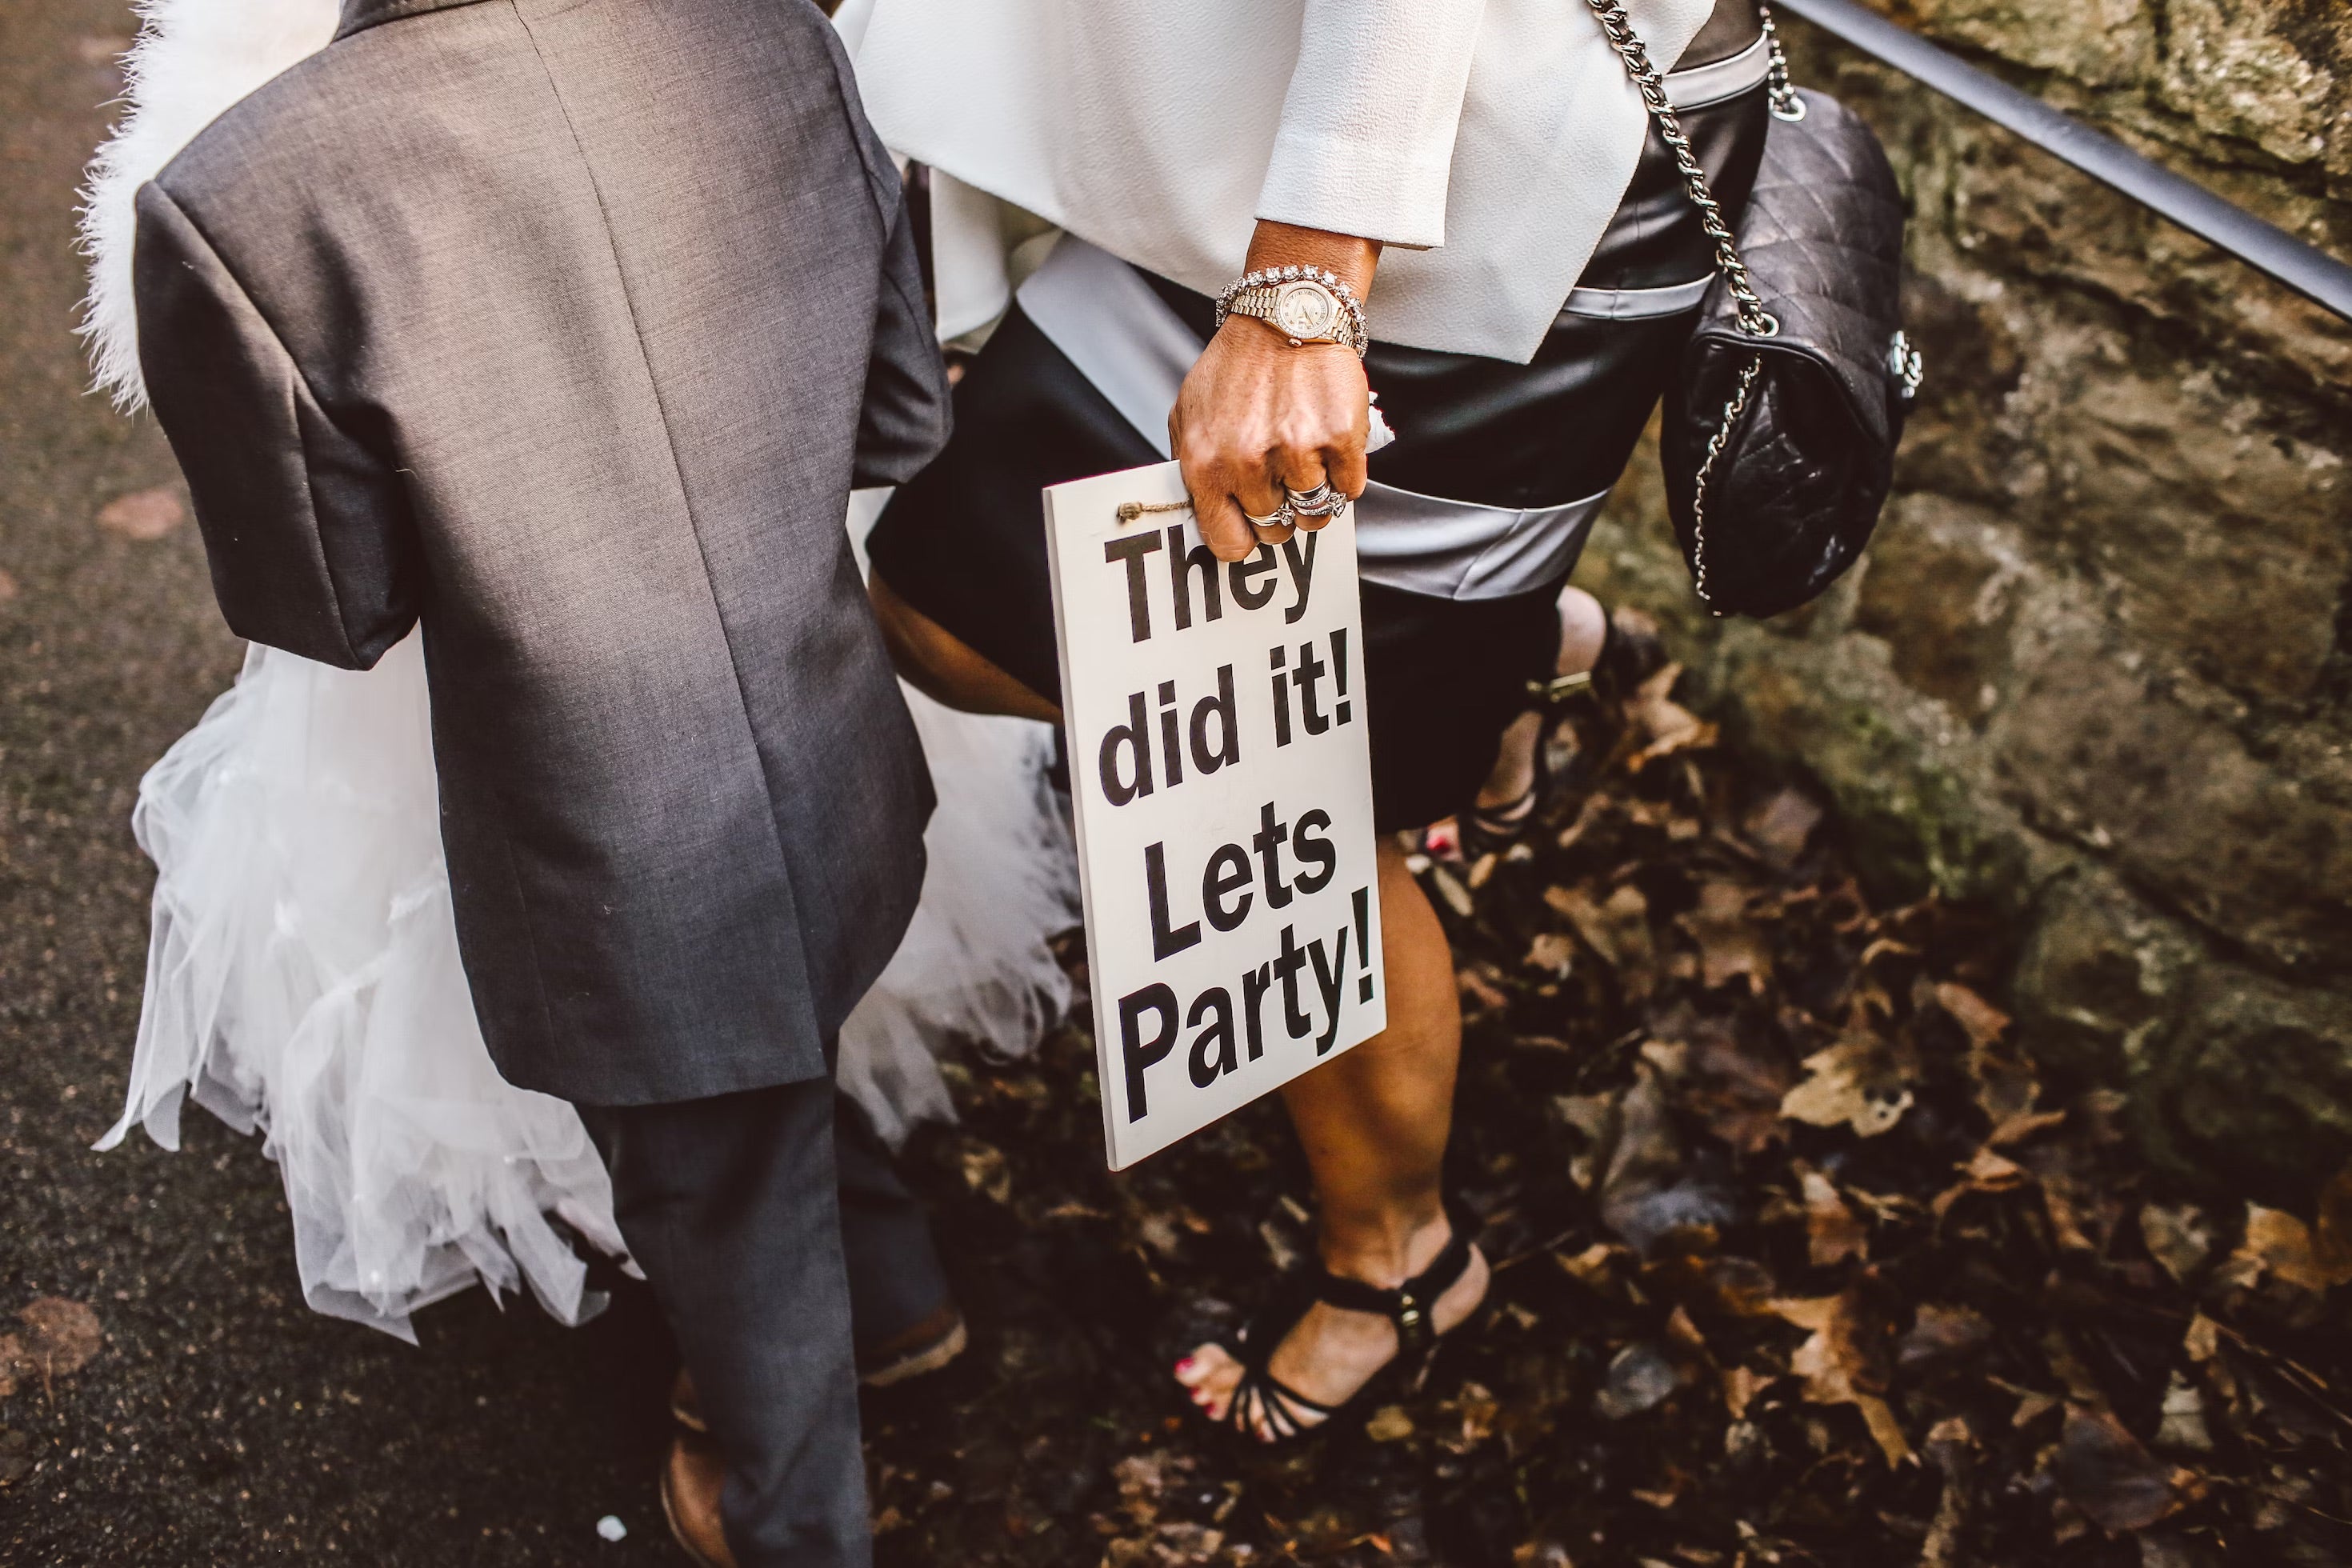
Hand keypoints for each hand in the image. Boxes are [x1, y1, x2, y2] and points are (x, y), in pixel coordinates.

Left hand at [1170, 224, 1378, 562]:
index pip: (1228, 543)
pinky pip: (1349, 488)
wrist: (1286, 316)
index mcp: (1205, 464)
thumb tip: (1202, 516)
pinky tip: (1330, 444)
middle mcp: (1248, 463)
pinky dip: (1344, 473)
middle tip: (1282, 479)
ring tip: (1307, 458)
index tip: (1251, 524)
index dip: (1244, 538)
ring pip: (1315, 513)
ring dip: (1314, 493)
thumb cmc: (1236, 368)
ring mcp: (1297, 452)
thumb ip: (1191, 468)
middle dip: (1280, 510)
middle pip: (1275, 529)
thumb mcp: (1189, 415)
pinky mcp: (1339, 438)